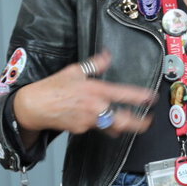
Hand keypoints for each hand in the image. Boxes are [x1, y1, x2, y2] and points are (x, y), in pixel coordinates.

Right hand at [10, 51, 153, 135]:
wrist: (35, 106)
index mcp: (95, 90)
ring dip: (122, 127)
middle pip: (124, 121)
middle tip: (148, 123)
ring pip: (112, 127)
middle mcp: (95, 108)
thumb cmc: (53, 88)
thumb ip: (95, 65)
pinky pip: (96, 128)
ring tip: (130, 125)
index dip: (140, 97)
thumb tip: (107, 56)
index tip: (151, 98)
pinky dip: (100, 124)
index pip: (124, 94)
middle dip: (139, 124)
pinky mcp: (82, 129)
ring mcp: (89, 121)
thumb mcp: (75, 70)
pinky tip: (99, 119)